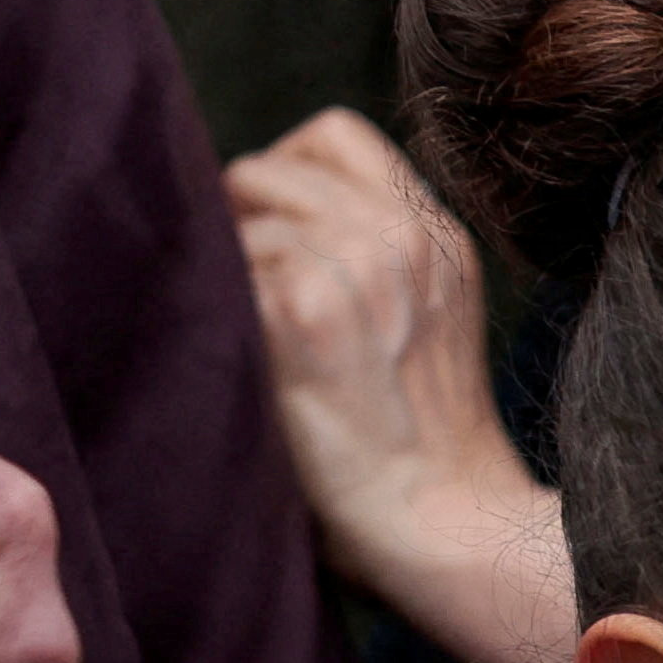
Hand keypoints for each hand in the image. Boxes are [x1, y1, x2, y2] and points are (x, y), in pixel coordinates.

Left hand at [222, 112, 577, 662]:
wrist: (445, 526)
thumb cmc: (417, 448)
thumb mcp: (427, 320)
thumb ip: (372, 252)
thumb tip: (253, 206)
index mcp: (438, 234)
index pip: (332, 136)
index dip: (288, 176)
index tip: (289, 248)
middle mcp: (404, 236)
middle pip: (268, 167)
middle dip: (244, 224)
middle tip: (262, 308)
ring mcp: (357, 267)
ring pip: (239, 213)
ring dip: (231, 270)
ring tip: (264, 344)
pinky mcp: (302, 311)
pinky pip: (221, 263)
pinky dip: (217, 308)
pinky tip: (253, 364)